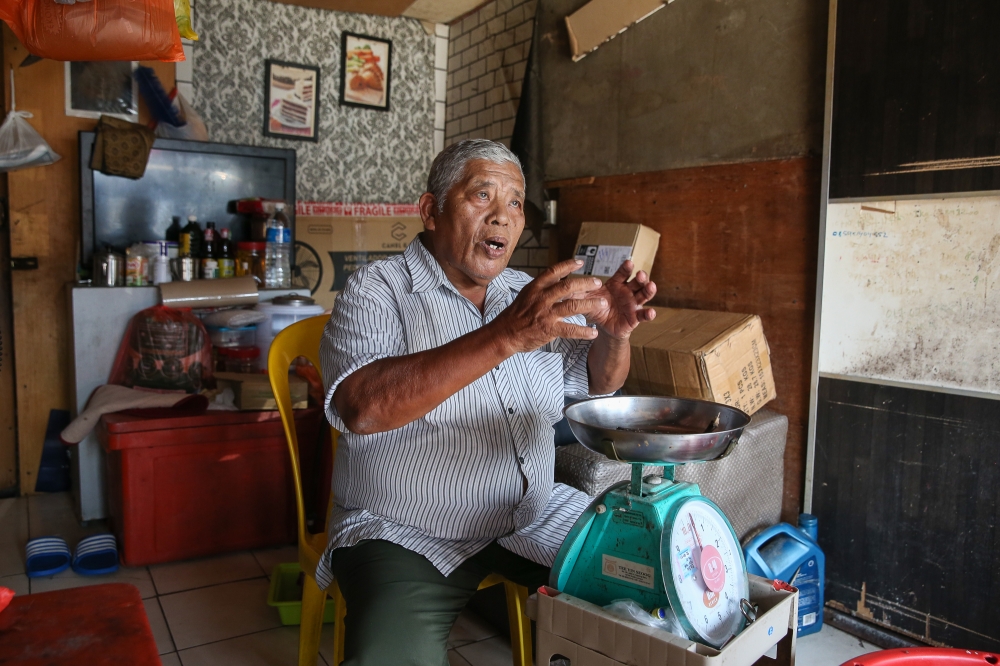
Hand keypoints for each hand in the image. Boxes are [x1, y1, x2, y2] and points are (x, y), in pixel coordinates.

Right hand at [492, 258, 606, 353]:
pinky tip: (593, 333)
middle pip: (567, 286)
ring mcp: (545, 313)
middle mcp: (541, 298)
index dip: (568, 265)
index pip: (553, 271)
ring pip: (572, 305)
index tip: (581, 262)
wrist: (504, 333)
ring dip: (590, 304)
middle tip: (598, 283)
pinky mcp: (548, 329)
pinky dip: (583, 331)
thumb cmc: (515, 315)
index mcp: (535, 287)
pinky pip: (570, 329)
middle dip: (585, 283)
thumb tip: (557, 279)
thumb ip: (542, 288)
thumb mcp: (526, 295)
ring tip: (602, 304)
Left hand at [584, 260, 656, 339]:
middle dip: (641, 277)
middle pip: (637, 282)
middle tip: (641, 274)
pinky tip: (651, 312)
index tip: (629, 263)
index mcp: (617, 284)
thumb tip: (563, 286)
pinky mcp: (636, 317)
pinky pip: (643, 315)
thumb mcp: (587, 300)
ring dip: (649, 290)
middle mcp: (628, 291)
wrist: (602, 327)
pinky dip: (648, 313)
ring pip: (644, 295)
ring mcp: (633, 303)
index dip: (626, 268)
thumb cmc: (597, 308)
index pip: (623, 273)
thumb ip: (578, 293)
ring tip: (650, 286)